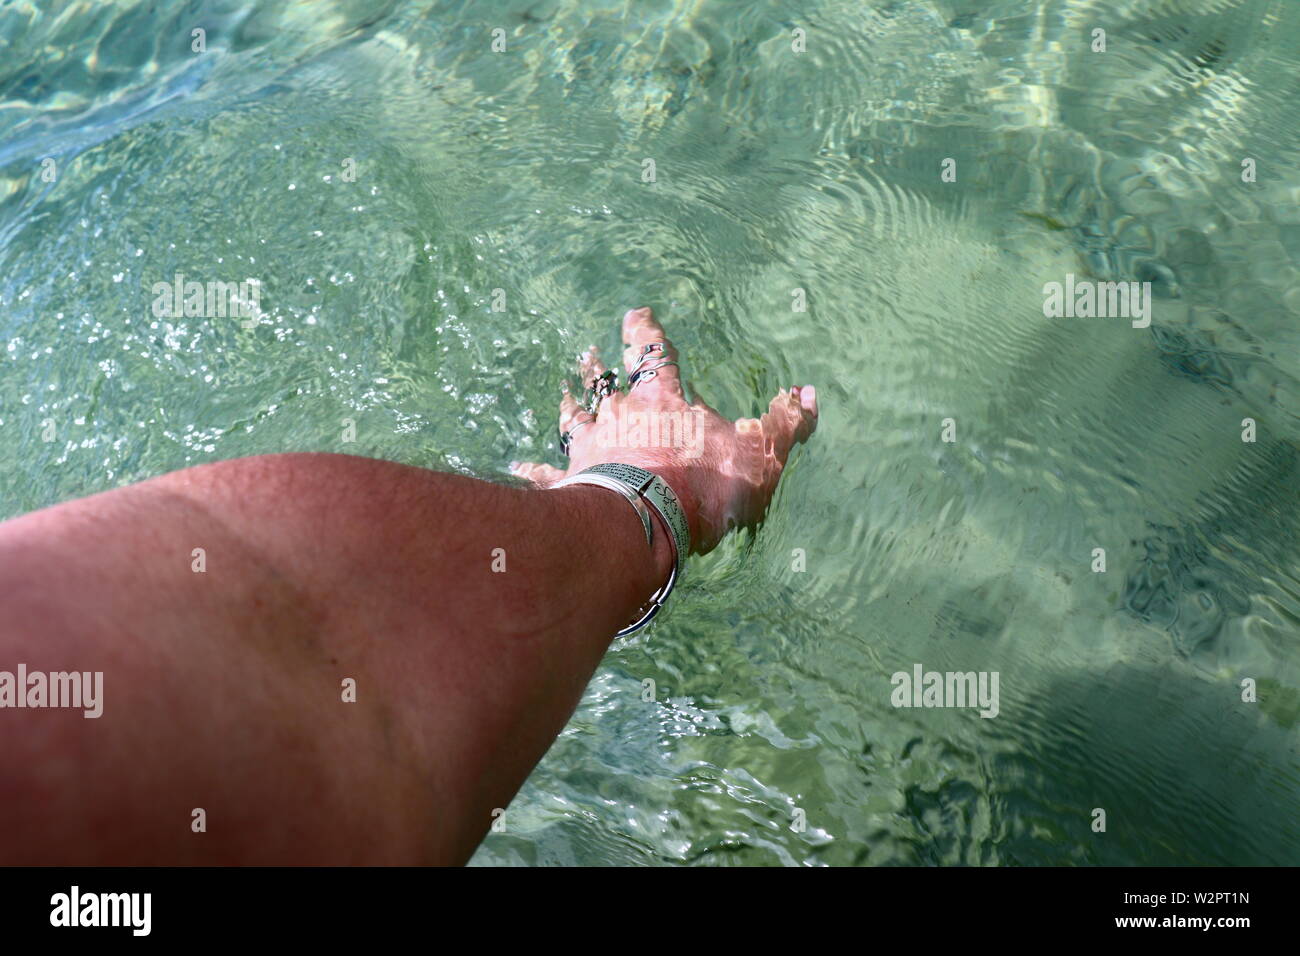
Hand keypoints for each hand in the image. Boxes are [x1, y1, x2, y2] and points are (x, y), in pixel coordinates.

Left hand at [511, 307, 817, 552]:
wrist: (645, 526)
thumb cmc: (704, 485)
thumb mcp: (761, 454)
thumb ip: (785, 424)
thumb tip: (808, 394)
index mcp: (665, 400)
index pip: (656, 354)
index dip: (646, 333)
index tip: (636, 315)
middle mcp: (621, 414)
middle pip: (607, 381)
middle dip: (601, 365)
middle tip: (590, 351)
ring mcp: (591, 448)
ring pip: (576, 417)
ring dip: (571, 405)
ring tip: (564, 393)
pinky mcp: (569, 482)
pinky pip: (547, 473)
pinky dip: (534, 469)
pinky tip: (518, 465)